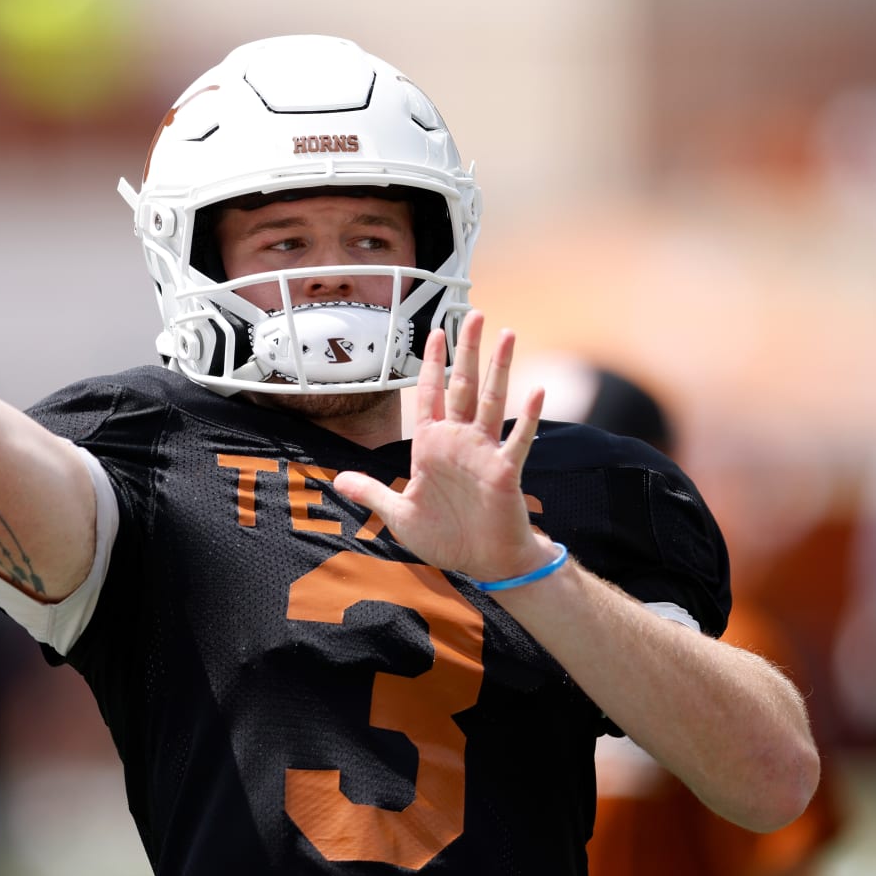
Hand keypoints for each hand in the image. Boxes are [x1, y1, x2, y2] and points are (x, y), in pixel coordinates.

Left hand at [333, 311, 549, 580]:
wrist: (481, 562)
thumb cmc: (445, 538)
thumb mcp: (398, 516)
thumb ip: (372, 492)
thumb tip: (339, 481)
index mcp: (432, 446)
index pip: (429, 394)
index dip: (431, 363)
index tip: (434, 332)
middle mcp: (459, 442)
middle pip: (464, 385)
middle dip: (467, 350)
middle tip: (474, 313)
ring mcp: (484, 453)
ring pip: (493, 401)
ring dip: (501, 368)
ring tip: (508, 333)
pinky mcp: (505, 471)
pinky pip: (519, 440)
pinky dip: (529, 417)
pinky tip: (537, 392)